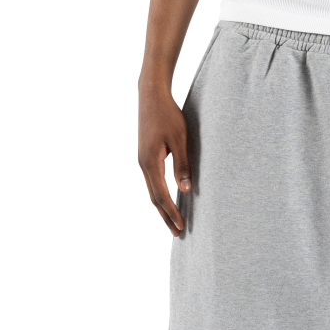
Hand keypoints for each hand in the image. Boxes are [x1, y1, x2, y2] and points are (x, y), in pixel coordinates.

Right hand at [138, 82, 191, 236]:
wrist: (151, 96)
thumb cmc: (168, 115)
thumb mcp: (180, 138)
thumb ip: (182, 164)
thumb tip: (186, 189)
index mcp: (151, 162)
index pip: (162, 195)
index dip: (172, 212)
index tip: (182, 227)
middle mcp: (143, 164)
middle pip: (154, 198)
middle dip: (166, 216)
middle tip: (177, 233)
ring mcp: (142, 160)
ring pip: (152, 191)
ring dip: (162, 207)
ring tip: (173, 222)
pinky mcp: (145, 156)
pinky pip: (152, 181)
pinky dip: (160, 195)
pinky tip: (168, 199)